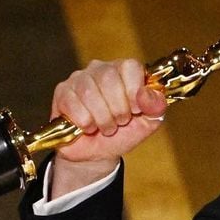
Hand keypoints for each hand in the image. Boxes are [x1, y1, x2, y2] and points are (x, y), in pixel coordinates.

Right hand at [49, 58, 168, 194]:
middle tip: (120, 122)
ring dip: (102, 118)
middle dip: (118, 109)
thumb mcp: (148, 122)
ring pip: (90, 92)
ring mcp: (79, 78)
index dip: (134, 91)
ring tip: (105, 127)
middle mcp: (100, 69)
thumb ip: (156, 107)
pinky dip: (85, 122)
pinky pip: (74, 104)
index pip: (130, 66)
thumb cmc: (123, 133)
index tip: (135, 110)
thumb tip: (148, 94)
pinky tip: (87, 126)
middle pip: (109, 78)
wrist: (98, 153)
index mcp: (124, 71)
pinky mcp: (62, 92)